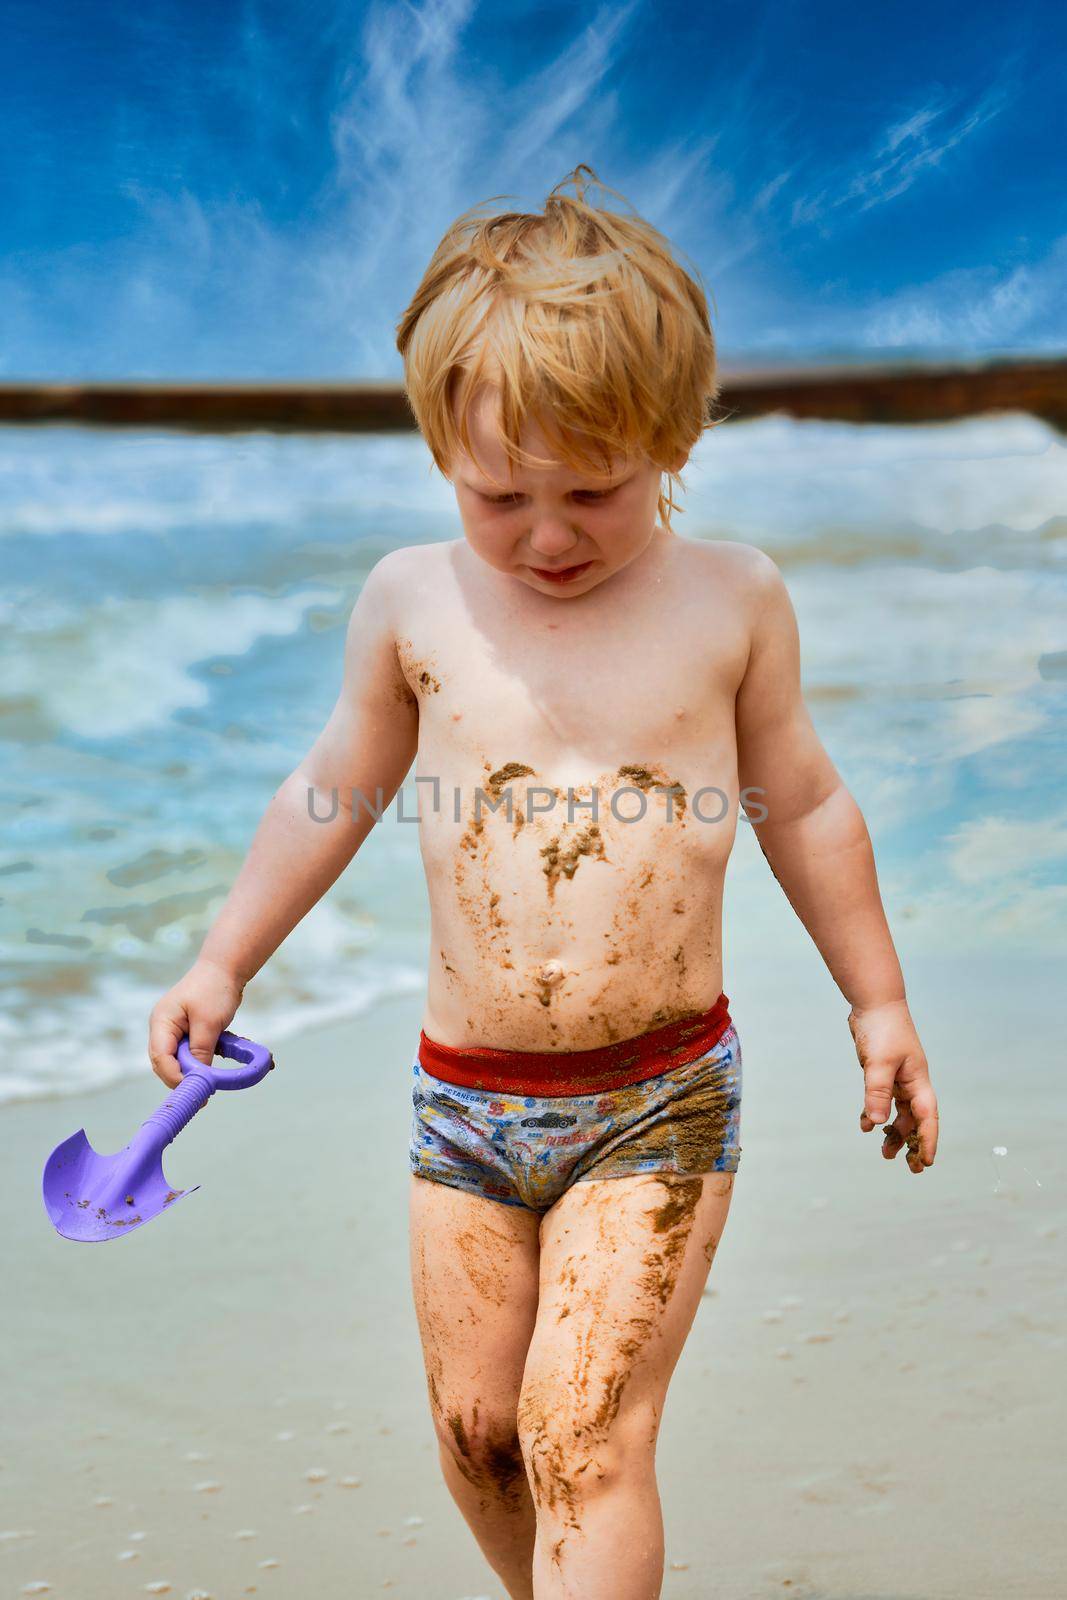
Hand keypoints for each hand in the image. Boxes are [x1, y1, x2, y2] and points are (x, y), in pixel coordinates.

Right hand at [148, 957, 244, 1088]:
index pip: (160, 1057)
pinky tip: (219, 1059)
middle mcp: (163, 1028)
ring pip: (180, 1060)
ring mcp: (175, 1030)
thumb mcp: (209, 1022)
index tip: (193, 1089)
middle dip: (183, 1077)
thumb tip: (198, 1078)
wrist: (225, 968)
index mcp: (161, 1022)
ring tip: (213, 1079)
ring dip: (196, 1069)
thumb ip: (201, 1050)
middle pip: (166, 1063)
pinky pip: (192, 1052)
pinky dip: (204, 1059)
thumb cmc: (214, 989)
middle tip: (204, 1093)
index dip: (174, 1076)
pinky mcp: (188, 1032)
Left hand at [848, 998, 937, 1172]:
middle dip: (913, 1143)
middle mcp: (911, 1082)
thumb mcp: (879, 1064)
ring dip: (893, 1131)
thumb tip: (877, 1124)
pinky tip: (865, 1125)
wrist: (874, 1002)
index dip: (928, 1140)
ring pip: (898, 1112)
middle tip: (909, 1167)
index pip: (927, 1117)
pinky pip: (882, 1099)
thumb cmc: (882, 1030)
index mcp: (918, 1081)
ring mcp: (898, 1077)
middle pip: (915, 1119)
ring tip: (884, 1153)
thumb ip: (877, 1093)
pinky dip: (875, 1113)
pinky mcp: (882, 1072)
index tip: (926, 1162)